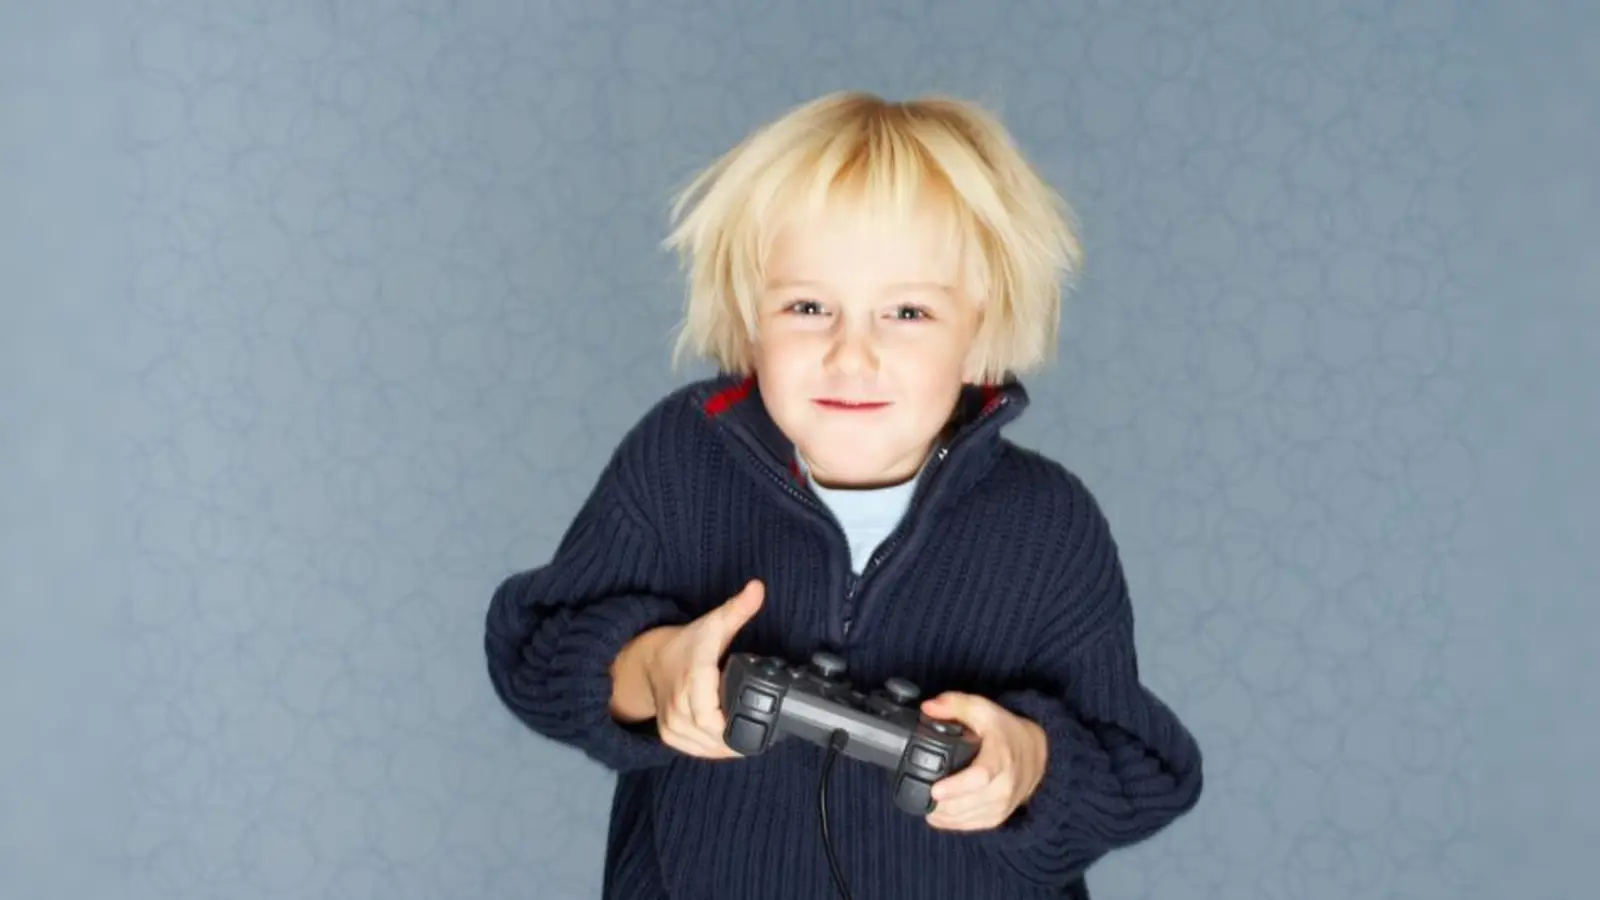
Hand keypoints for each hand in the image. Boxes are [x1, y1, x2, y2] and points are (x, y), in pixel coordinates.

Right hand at [613, 579, 764, 758]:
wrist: (650, 660)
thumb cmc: (687, 644)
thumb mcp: (714, 623)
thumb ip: (738, 609)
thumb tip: (758, 588)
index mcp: (693, 677)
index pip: (711, 715)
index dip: (733, 723)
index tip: (756, 717)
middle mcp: (679, 703)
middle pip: (711, 734)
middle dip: (737, 736)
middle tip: (762, 730)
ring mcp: (671, 721)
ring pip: (703, 747)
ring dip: (727, 747)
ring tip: (748, 736)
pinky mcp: (668, 734)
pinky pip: (693, 751)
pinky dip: (713, 751)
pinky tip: (728, 745)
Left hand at [920, 692, 1047, 830]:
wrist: (1035, 752)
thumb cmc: (1005, 730)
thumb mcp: (983, 709)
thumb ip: (954, 704)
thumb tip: (928, 708)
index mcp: (1000, 757)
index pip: (980, 777)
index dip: (956, 786)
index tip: (934, 790)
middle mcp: (1005, 785)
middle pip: (970, 802)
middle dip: (942, 804)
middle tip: (919, 795)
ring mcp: (1003, 803)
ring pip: (969, 817)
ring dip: (944, 815)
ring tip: (923, 804)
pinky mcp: (999, 815)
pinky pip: (973, 826)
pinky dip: (952, 823)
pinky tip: (935, 816)